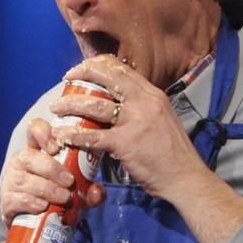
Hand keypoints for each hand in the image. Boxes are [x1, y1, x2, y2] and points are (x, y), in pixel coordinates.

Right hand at [0, 116, 105, 242]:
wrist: (36, 223)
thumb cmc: (56, 198)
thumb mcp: (76, 190)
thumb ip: (89, 190)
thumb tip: (97, 192)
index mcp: (37, 151)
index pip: (34, 129)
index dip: (43, 133)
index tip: (56, 147)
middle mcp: (21, 162)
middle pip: (30, 156)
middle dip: (52, 169)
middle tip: (70, 181)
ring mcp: (11, 181)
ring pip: (25, 180)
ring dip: (47, 188)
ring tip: (63, 198)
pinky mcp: (7, 201)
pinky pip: (18, 199)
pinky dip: (33, 203)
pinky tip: (44, 207)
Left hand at [55, 55, 242, 242]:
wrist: (186, 177)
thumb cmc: (174, 153)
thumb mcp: (162, 119)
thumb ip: (143, 108)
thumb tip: (120, 104)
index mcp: (153, 95)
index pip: (124, 70)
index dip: (100, 65)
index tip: (84, 67)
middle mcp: (145, 102)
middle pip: (108, 78)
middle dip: (83, 73)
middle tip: (66, 78)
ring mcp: (135, 121)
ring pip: (95, 104)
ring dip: (71, 104)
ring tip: (56, 107)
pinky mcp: (126, 143)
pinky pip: (93, 136)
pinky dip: (74, 134)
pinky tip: (62, 135)